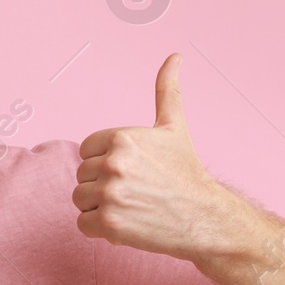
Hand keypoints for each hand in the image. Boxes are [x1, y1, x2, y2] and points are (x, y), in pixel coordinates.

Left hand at [73, 53, 251, 262]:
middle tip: (136, 190)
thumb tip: (175, 56)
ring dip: (100, 207)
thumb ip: (166, 90)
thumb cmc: (186, 172)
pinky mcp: (108, 224)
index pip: (86, 150)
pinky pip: (82, 224)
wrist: (204, 217)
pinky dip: (100, 229)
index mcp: (121, 138)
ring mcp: (109, 195)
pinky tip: (127, 223)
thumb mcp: (174, 127)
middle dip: (103, 185)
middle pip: (81, 175)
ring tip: (132, 206)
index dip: (106, 161)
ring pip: (80, 199)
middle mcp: (112, 164)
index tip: (133, 170)